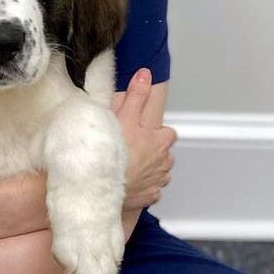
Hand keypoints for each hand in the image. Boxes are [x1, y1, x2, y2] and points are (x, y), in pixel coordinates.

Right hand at [115, 69, 176, 209]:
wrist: (104, 184)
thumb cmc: (115, 151)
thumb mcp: (124, 115)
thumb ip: (136, 94)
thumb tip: (145, 74)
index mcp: (160, 142)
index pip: (168, 134)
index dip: (157, 132)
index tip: (146, 131)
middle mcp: (163, 163)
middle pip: (165, 155)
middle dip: (155, 152)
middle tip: (134, 149)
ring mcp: (156, 182)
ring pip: (159, 174)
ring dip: (149, 170)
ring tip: (130, 167)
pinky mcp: (147, 198)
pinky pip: (149, 192)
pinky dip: (142, 188)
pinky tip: (129, 184)